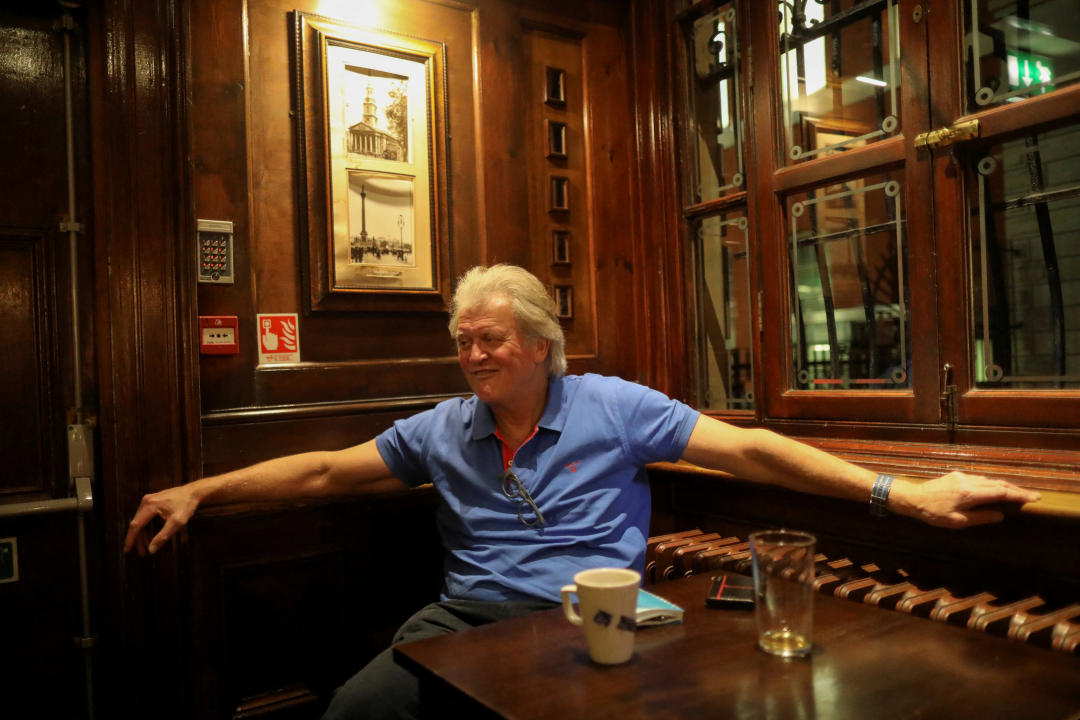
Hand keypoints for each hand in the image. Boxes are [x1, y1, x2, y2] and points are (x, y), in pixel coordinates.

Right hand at [123, 484, 201, 555]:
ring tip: (146, 547)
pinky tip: (150, 536)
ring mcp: (149, 499)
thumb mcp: (177, 523)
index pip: (136, 525)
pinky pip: (145, 516)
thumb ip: (163, 536)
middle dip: (138, 539)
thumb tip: (151, 550)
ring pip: (140, 520)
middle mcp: (146, 501)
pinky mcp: (153, 500)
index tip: (127, 550)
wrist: (194, 492)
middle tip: (142, 553)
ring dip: (142, 534)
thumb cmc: (187, 505)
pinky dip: (146, 526)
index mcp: (150, 505)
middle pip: (137, 523)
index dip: (131, 539)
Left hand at [897, 471, 1040, 527]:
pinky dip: (992, 484)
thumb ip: (981, 517)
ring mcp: (962, 476)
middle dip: (1016, 489)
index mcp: (970, 494)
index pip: (1001, 492)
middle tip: (1032, 496)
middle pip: (998, 483)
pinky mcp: (957, 475)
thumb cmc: (933, 513)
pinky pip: (980, 479)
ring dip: (1005, 486)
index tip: (1034, 498)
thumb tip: (1001, 515)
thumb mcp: (958, 521)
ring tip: (1018, 493)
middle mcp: (968, 481)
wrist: (912, 498)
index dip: (1019, 494)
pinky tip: (996, 490)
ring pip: (989, 480)